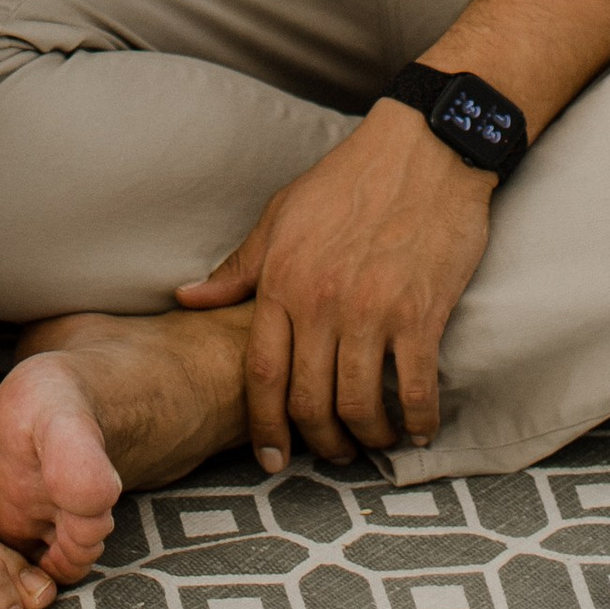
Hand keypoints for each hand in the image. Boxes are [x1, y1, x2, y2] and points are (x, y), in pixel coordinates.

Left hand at [177, 103, 493, 465]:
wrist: (422, 150)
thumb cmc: (348, 180)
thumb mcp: (281, 215)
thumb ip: (238, 267)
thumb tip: (187, 299)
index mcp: (282, 280)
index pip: (261, 374)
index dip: (264, 427)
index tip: (272, 458)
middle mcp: (321, 302)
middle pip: (309, 401)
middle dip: (319, 442)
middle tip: (332, 453)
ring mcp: (372, 311)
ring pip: (359, 405)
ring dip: (367, 437)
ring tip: (374, 440)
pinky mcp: (420, 314)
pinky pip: (414, 389)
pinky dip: (416, 421)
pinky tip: (417, 428)